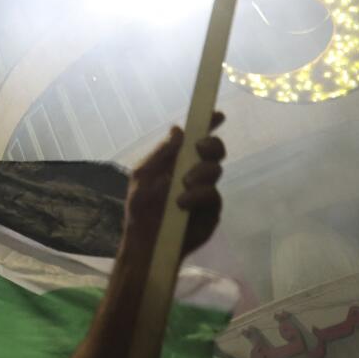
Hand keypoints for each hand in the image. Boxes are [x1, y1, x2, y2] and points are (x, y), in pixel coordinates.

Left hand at [124, 112, 225, 256]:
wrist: (147, 242)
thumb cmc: (141, 209)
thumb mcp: (144, 176)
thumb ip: (161, 154)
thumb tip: (178, 129)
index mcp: (177, 162)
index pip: (196, 139)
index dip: (208, 125)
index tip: (217, 115)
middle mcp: (195, 173)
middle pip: (214, 151)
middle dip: (210, 146)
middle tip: (199, 149)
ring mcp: (205, 191)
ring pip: (215, 170)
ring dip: (200, 173)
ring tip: (183, 184)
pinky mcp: (212, 210)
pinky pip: (213, 195)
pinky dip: (198, 195)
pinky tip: (183, 202)